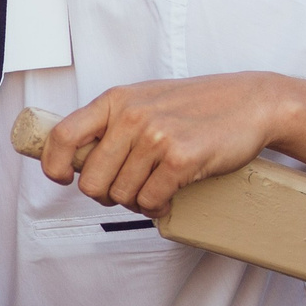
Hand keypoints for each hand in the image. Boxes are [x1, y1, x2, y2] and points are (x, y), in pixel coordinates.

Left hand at [39, 75, 288, 214]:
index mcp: (116, 100)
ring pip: (121, 196)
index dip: (54, 165)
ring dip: (136, 202)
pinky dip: (157, 206)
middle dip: (106, 195)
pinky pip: (150, 201)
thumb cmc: (197, 105)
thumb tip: (75, 158)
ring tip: (153, 187)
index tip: (62, 178)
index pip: (63, 135)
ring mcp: (156, 137)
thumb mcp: (145, 99)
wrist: (252, 102)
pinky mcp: (181, 159)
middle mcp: (131, 117)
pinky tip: (169, 195)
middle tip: (126, 189)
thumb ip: (112, 122)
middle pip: (90, 181)